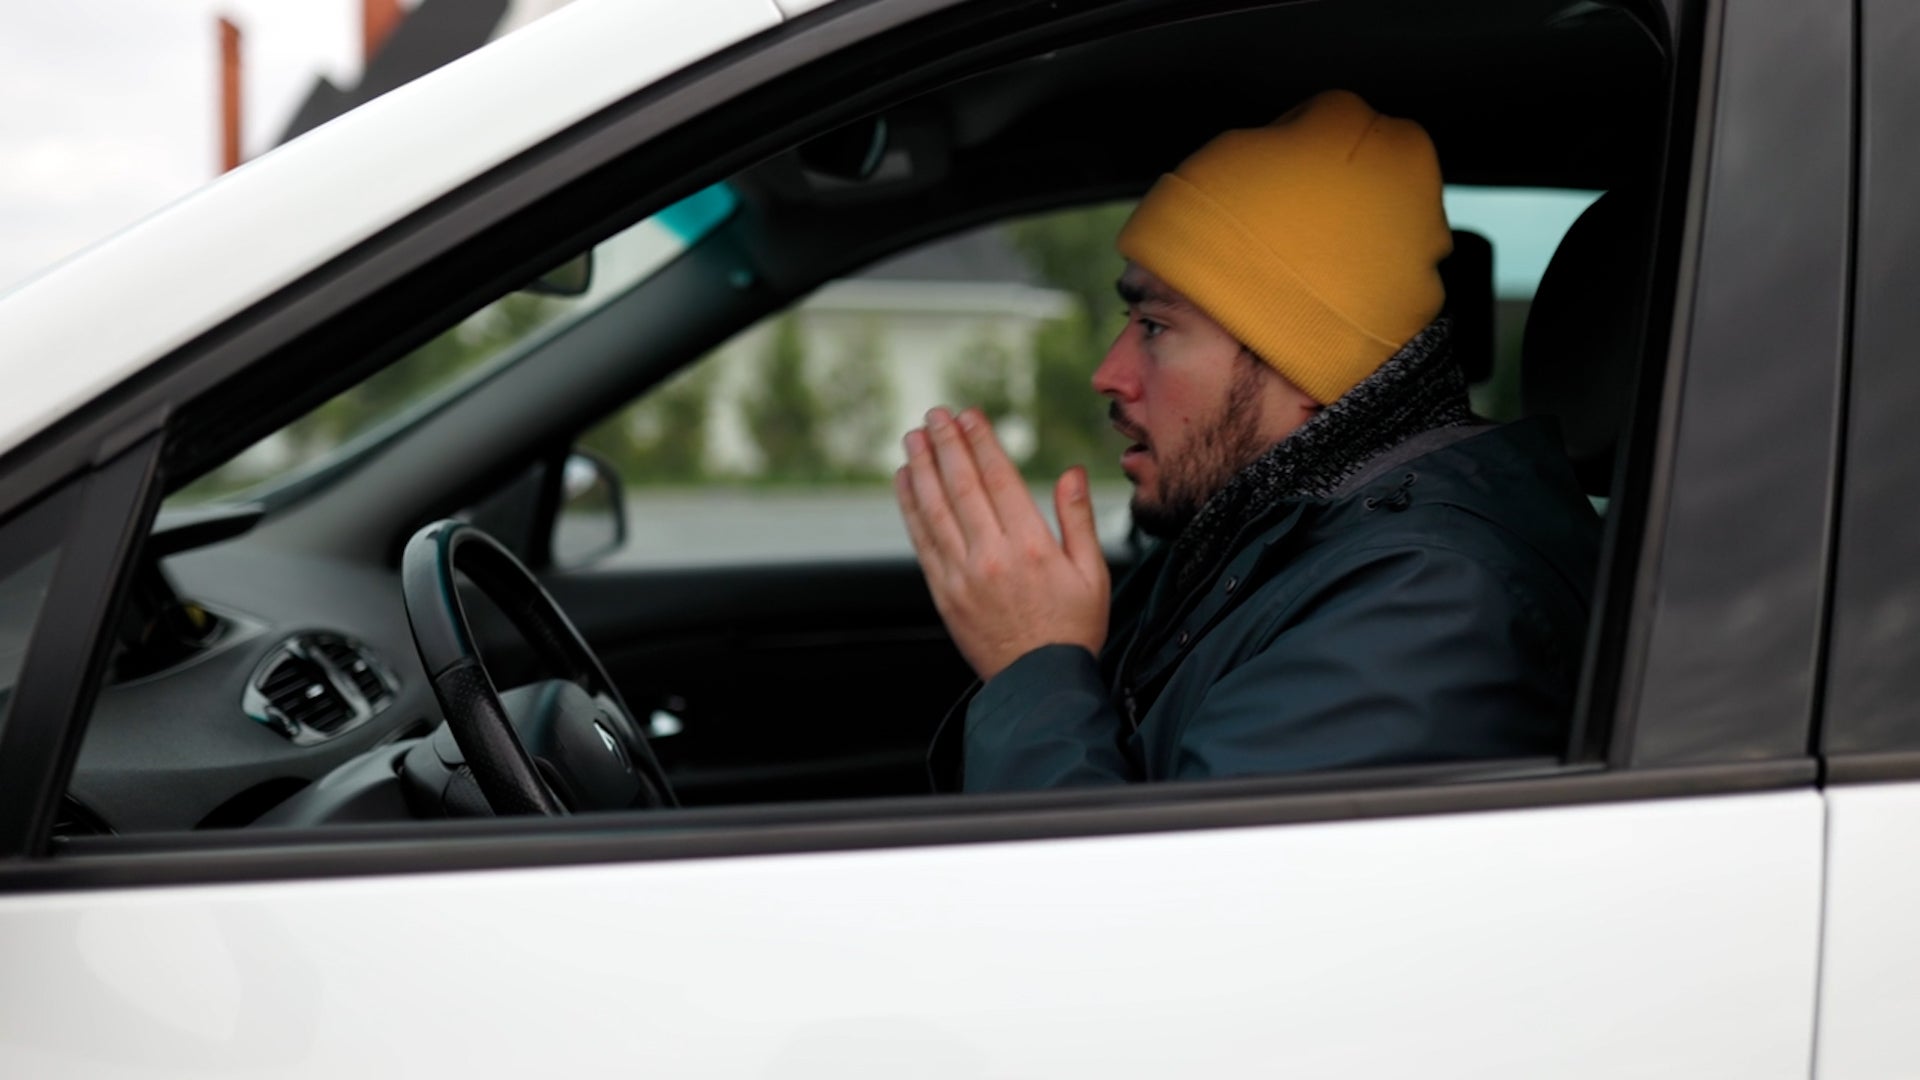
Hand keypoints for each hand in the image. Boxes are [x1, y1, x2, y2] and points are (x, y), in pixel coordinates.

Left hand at [896, 406, 1109, 681]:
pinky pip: (922, 540)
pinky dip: (910, 507)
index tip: (968, 415)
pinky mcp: (944, 593)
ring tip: (914, 437)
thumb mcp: (1093, 574)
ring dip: (922, 467)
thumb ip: (1078, 519)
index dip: (980, 442)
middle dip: (946, 444)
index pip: (998, 479)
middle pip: (961, 486)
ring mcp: (962, 575)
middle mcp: (991, 556)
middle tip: (934, 415)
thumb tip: (1071, 473)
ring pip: (935, 508)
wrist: (1039, 685)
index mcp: (1031, 546)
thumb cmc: (1072, 630)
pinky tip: (906, 482)